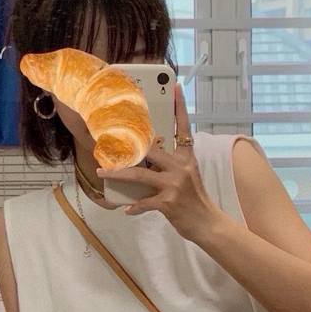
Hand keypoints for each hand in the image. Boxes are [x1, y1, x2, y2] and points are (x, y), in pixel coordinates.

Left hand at [96, 83, 223, 242]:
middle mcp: (181, 168)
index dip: (179, 108)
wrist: (208, 224)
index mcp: (187, 158)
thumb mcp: (188, 178)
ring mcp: (174, 185)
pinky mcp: (168, 203)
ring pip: (139, 175)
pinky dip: (134, 206)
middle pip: (151, 150)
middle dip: (128, 148)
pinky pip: (144, 202)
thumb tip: (147, 163)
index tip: (175, 88)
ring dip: (117, 174)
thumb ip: (170, 167)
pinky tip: (126, 209)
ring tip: (102, 173)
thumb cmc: (196, 201)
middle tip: (109, 143)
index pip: (184, 128)